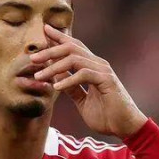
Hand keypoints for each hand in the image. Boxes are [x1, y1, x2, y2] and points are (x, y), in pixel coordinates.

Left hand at [31, 25, 147, 139]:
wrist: (125, 127)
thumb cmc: (107, 115)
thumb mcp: (82, 101)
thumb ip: (72, 88)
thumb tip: (57, 78)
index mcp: (92, 67)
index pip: (74, 47)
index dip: (59, 37)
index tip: (44, 30)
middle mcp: (98, 64)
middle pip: (71, 48)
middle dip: (50, 50)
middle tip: (33, 57)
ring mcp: (103, 71)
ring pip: (75, 59)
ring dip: (54, 66)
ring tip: (39, 75)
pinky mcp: (107, 80)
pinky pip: (83, 74)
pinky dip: (68, 79)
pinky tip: (56, 87)